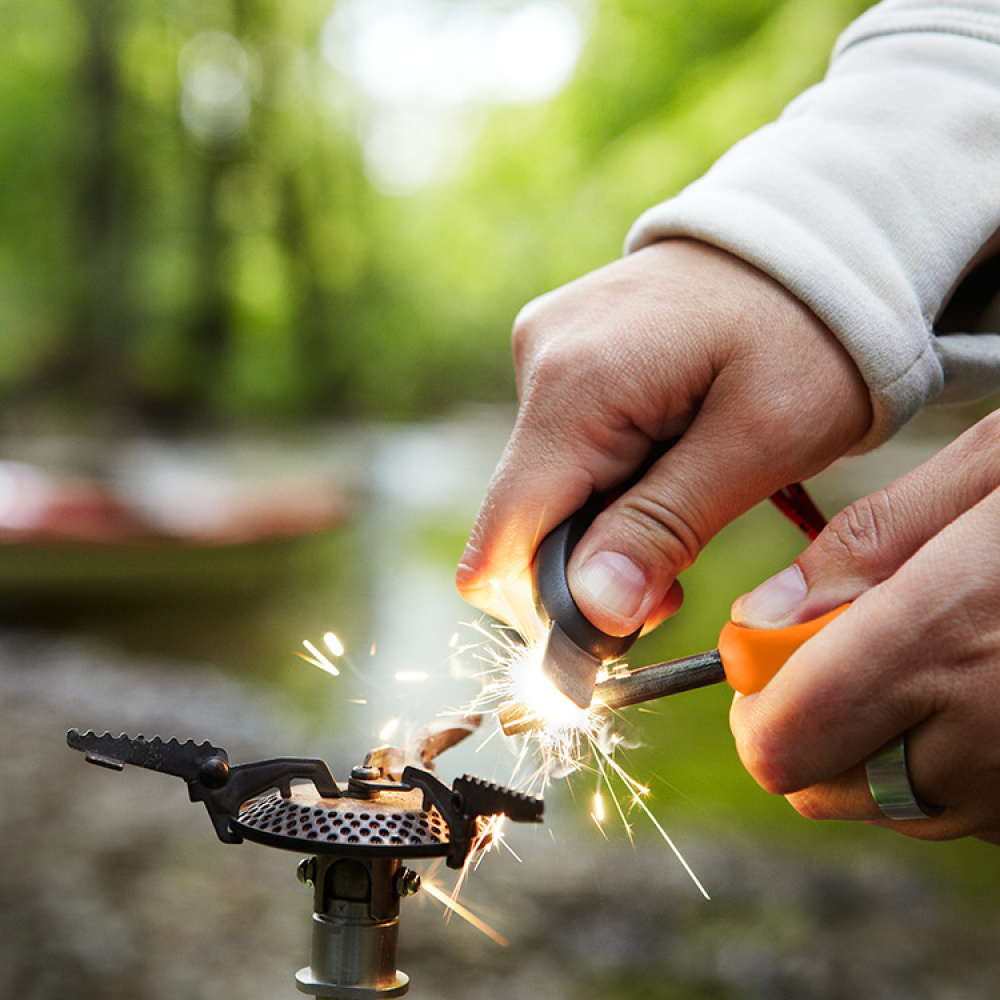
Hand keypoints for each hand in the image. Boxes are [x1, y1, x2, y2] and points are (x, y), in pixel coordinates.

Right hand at [457, 239, 870, 637]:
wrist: (817, 241)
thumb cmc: (810, 335)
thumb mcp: (758, 443)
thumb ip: (665, 526)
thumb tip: (591, 611)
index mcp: (576, 384)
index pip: (506, 537)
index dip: (548, 606)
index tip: (621, 626)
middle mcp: (538, 360)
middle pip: (519, 521)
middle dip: (588, 569)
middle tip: (673, 576)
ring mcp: (544, 351)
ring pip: (541, 492)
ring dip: (604, 527)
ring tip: (685, 504)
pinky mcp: (560, 353)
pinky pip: (559, 451)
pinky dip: (605, 482)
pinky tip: (664, 463)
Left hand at [729, 411, 999, 841]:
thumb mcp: (991, 472)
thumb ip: (865, 544)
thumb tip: (762, 615)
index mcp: (945, 637)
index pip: (784, 740)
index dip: (755, 703)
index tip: (770, 653)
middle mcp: (982, 733)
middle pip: (816, 786)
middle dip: (802, 725)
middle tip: (837, 654)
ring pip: (883, 805)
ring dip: (867, 745)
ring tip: (923, 663)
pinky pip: (956, 813)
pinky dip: (934, 766)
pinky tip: (974, 694)